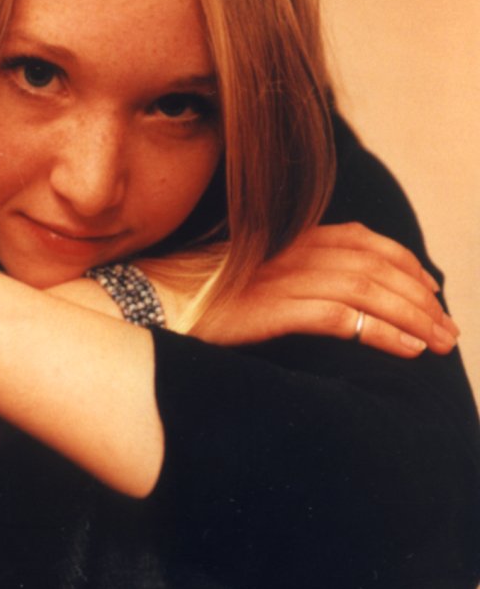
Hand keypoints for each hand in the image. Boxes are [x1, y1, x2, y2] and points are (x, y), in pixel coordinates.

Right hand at [156, 223, 458, 355]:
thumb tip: (329, 300)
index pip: (363, 240)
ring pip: (367, 290)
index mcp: (286, 237)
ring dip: (412, 318)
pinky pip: (341, 319)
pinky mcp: (269, 309)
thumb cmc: (190, 299)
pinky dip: (381, 333)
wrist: (140, 304)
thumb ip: (286, 277)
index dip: (405, 263)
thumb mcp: (245, 278)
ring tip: (439, 343)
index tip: (431, 290)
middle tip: (448, 329)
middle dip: (421, 298)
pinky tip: (406, 351)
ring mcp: (279, 278)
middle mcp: (289, 251)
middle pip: (376, 266)